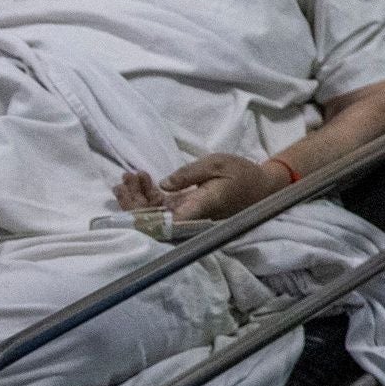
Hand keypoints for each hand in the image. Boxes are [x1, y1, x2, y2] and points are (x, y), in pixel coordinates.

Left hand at [115, 154, 286, 222]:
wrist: (260, 187)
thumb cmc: (242, 174)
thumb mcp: (217, 164)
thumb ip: (189, 173)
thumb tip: (163, 184)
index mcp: (200, 206)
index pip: (168, 222)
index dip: (145, 220)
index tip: (128, 206)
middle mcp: (190, 216)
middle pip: (154, 219)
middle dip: (132, 203)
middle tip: (123, 179)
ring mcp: (186, 214)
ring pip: (154, 213)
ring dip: (137, 198)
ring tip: (127, 177)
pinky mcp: (186, 210)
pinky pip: (162, 208)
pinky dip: (148, 195)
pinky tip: (141, 179)